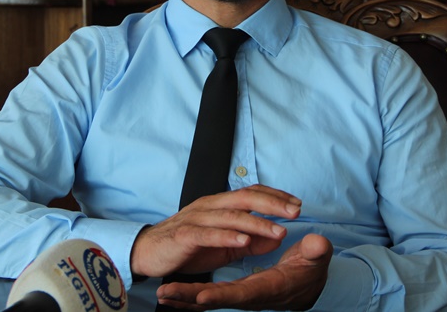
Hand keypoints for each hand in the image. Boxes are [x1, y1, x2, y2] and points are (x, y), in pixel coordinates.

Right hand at [130, 185, 302, 278]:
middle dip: (273, 204)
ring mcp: (197, 219)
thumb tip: (278, 237)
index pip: (252, 192)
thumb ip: (250, 241)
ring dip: (258, 223)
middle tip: (296, 212)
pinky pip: (209, 234)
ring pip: (231, 216)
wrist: (148, 253)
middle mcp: (209, 206)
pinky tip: (244, 242)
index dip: (276, 196)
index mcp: (219, 204)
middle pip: (245, 198)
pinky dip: (228, 237)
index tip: (298, 204)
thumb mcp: (225, 246)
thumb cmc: (188, 247)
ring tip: (279, 231)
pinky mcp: (185, 235)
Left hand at [155, 233, 332, 310]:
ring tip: (161, 294)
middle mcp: (252, 296)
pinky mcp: (236, 292)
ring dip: (185, 299)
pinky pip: (210, 297)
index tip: (201, 297)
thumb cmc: (311, 270)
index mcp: (269, 288)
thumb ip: (315, 253)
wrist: (308, 284)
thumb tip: (317, 244)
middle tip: (167, 294)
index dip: (223, 296)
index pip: (244, 294)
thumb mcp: (316, 259)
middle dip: (192, 299)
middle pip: (218, 300)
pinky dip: (191, 299)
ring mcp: (242, 296)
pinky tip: (171, 296)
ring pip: (210, 300)